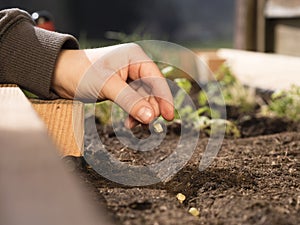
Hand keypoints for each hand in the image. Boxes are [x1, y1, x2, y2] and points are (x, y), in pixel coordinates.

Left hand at [52, 43, 173, 127]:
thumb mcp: (108, 86)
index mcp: (135, 57)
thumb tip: (152, 117)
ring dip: (141, 113)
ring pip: (143, 99)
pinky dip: (133, 113)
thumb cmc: (81, 72)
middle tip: (148, 125)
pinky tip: (129, 123)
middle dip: (150, 108)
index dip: (165, 98)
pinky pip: (133, 102)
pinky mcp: (121, 88)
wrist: (59, 74)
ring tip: (134, 125)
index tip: (169, 116)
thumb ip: (131, 101)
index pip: (156, 79)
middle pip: (152, 91)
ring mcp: (128, 78)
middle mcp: (134, 66)